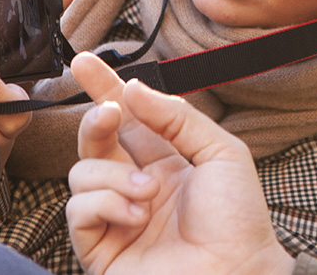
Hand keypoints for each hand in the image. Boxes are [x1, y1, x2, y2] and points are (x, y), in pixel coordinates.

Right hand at [66, 52, 295, 274]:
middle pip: (96, 142)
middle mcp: (137, 187)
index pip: (127, 120)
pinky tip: (136, 216)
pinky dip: (104, 204)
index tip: (84, 62)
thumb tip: (132, 90)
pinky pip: (78, 211)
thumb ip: (177, 117)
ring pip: (81, 173)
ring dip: (114, 176)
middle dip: (96, 121)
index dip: (104, 90)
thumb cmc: (238, 220)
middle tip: (108, 114)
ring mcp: (116, 218)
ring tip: (148, 193)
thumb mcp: (221, 153)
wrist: (237, 274)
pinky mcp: (100, 249)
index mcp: (166, 163)